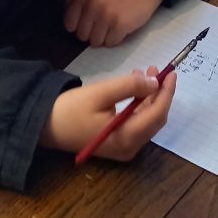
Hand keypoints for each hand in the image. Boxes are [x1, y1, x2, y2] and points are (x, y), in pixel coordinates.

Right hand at [39, 66, 175, 158]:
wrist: (46, 126)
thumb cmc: (72, 109)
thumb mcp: (100, 93)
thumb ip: (129, 87)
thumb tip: (154, 82)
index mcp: (127, 138)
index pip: (157, 114)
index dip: (166, 93)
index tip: (171, 73)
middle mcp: (129, 148)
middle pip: (155, 120)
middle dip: (160, 94)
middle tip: (156, 69)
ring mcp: (123, 148)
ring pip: (147, 121)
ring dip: (150, 98)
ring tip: (146, 74)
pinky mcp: (116, 143)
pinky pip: (137, 124)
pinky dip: (140, 105)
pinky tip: (135, 88)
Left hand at [63, 0, 164, 46]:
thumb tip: (64, 11)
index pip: (69, 24)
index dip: (78, 26)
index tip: (87, 21)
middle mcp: (92, 5)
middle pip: (82, 36)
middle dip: (91, 33)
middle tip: (102, 23)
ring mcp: (106, 16)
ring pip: (95, 43)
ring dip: (103, 37)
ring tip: (111, 25)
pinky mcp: (120, 26)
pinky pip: (110, 44)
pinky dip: (115, 39)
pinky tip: (120, 27)